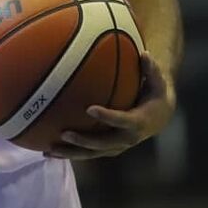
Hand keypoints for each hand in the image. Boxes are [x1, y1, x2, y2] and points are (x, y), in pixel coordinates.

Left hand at [44, 53, 175, 160]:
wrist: (159, 117)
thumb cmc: (155, 94)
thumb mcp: (157, 81)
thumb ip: (151, 69)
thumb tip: (145, 54)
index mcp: (139, 122)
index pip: (122, 120)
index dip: (107, 117)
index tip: (90, 109)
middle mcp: (127, 138)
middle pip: (103, 143)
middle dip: (84, 141)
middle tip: (64, 133)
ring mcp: (117, 146)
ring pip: (92, 153)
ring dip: (71, 153)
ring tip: (49, 150)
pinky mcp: (108, 148)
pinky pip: (87, 152)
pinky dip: (69, 153)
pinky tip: (47, 150)